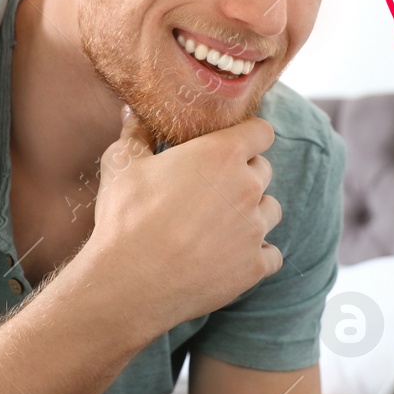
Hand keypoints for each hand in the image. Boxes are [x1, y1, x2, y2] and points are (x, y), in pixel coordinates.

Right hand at [83, 106, 282, 333]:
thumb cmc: (125, 217)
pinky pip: (271, 254)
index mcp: (222, 154)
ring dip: (252, 213)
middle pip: (264, 170)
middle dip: (244, 174)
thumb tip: (133, 111)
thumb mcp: (122, 164)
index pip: (261, 132)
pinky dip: (255, 255)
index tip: (231, 144)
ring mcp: (255, 229)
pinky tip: (228, 256)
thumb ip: (136, 133)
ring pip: (271, 211)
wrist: (129, 282)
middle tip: (211, 188)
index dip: (247, 136)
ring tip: (219, 224)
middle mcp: (248, 187)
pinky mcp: (255, 266)